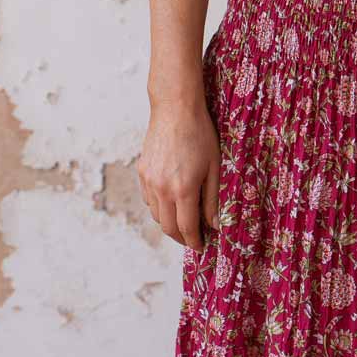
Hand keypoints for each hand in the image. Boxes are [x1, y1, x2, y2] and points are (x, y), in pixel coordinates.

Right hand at [138, 96, 220, 249]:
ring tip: (184, 221)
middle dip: (181, 238)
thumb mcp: (214, 168)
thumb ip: (212, 199)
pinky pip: (149, 200)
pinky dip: (159, 208)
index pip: (187, 228)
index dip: (195, 241)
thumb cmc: (201, 135)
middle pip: (168, 227)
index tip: (201, 247)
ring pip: (156, 215)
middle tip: (193, 239)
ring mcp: (149, 181)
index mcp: (183, 189)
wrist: (175, 109)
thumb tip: (213, 225)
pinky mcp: (142, 172)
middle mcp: (162, 189)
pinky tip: (171, 203)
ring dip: (169, 223)